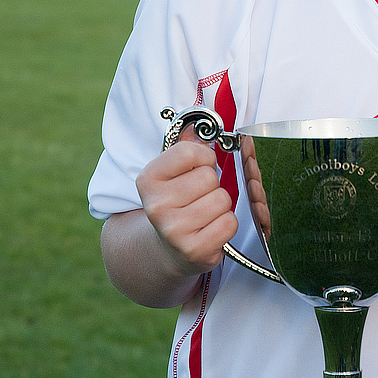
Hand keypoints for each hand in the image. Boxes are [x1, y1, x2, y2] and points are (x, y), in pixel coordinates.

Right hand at [135, 127, 237, 272]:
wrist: (167, 249)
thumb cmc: (176, 203)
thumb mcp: (173, 173)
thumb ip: (187, 148)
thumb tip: (201, 127)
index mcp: (148, 180)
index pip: (189, 152)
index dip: (204, 158)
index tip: (198, 168)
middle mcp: (156, 206)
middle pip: (209, 177)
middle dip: (213, 185)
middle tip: (200, 196)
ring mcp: (174, 230)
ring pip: (222, 200)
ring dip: (221, 205)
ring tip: (205, 213)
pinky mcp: (194, 250)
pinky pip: (229, 223)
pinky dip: (227, 224)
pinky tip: (210, 228)